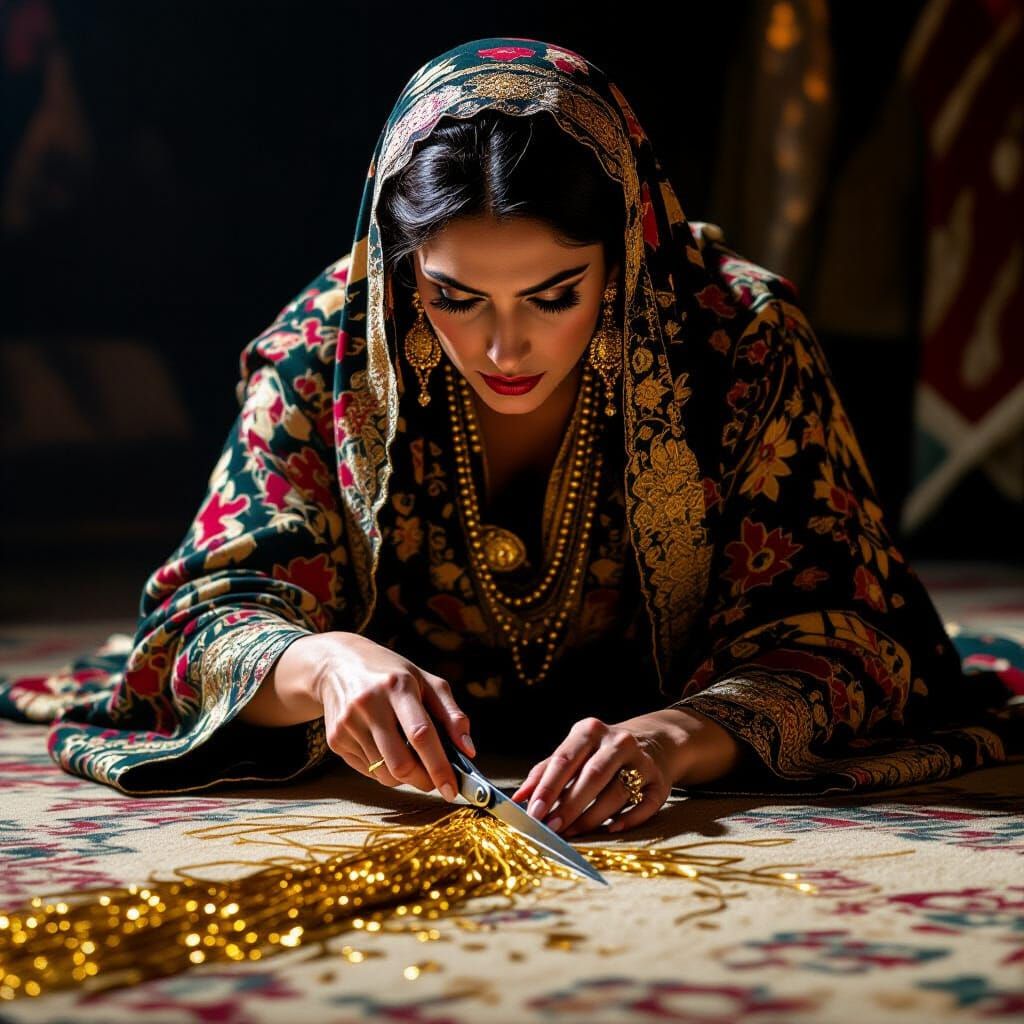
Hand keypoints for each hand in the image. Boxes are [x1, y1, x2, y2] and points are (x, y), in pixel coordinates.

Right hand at [307, 631, 474, 800]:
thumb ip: (451, 714)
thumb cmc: (392, 674)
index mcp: (397, 686)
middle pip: (400, 763)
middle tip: (436, 781)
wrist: (337, 664)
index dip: (439, 766)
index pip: (421, 735)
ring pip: (384, 773)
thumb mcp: (426, 681)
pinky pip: (368, 771)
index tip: (453, 789)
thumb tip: (469, 751)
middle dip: (424, 780)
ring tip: (411, 758)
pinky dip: (385, 770)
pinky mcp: (335, 739)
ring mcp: (348, 723)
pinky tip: (387, 749)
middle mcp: (369, 704)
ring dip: (405, 777)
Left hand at [508, 713, 680, 837]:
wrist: (655, 741)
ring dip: (592, 817)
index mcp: (590, 731)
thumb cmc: (600, 752)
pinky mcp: (660, 781)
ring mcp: (642, 761)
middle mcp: (618, 741)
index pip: (565, 759)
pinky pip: (645, 804)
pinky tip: (610, 829)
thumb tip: (518, 798)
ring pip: (617, 792)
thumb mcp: (574, 751)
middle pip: (592, 776)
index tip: (533, 812)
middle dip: (568, 805)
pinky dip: (628, 819)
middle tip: (551, 828)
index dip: (548, 787)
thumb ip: (545, 772)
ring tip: (572, 833)